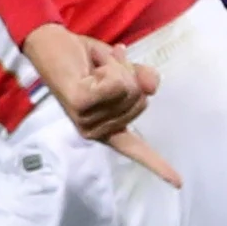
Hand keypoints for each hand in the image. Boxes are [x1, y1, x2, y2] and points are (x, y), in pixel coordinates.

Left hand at [25, 24, 177, 185]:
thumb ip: (140, 79)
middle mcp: (95, 129)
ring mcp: (86, 119)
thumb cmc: (83, 59)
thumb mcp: (119, 69)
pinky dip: (110, 64)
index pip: (134, 150)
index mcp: (105, 127)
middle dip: (129, 76)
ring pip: (129, 88)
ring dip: (116, 66)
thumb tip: (152, 87)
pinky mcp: (81, 103)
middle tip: (105, 68)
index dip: (159, 165)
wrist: (48, 42)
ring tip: (96, 65)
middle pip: (140, 100)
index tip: (179, 184)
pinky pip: (117, 82)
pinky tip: (92, 66)